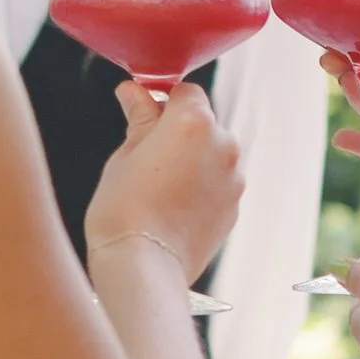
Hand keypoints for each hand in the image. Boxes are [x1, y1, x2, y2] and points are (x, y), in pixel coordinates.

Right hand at [86, 80, 242, 285]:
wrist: (143, 266)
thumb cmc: (124, 209)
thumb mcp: (125, 155)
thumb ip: (140, 119)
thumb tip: (134, 92)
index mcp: (194, 122)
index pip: (185, 93)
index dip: (163, 103)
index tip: (145, 117)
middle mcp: (224, 145)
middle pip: (203, 123)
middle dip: (179, 133)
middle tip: (147, 158)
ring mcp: (234, 178)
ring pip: (212, 155)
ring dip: (193, 161)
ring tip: (159, 189)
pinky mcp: (235, 206)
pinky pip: (217, 183)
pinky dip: (201, 187)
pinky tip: (173, 207)